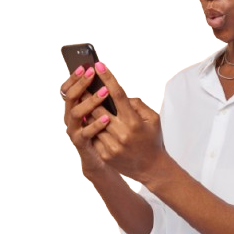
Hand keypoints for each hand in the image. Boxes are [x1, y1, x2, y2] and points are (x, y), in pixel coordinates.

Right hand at [60, 65, 117, 176]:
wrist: (104, 158)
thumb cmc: (105, 130)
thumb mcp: (105, 110)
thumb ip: (103, 97)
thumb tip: (108, 81)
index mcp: (75, 106)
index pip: (68, 88)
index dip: (74, 77)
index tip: (85, 65)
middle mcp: (70, 116)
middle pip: (70, 97)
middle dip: (81, 83)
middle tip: (92, 73)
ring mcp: (74, 130)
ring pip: (76, 113)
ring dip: (90, 101)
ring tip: (105, 92)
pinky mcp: (81, 143)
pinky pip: (85, 133)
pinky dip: (95, 125)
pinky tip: (106, 119)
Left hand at [93, 61, 166, 183]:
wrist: (151, 168)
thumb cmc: (153, 139)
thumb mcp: (153, 119)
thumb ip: (138, 104)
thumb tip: (124, 95)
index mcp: (134, 121)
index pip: (118, 95)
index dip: (107, 78)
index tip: (99, 65)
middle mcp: (122, 133)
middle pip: (99, 108)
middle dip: (89, 93)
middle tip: (81, 80)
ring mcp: (112, 145)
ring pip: (93, 122)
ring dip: (86, 109)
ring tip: (79, 97)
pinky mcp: (105, 155)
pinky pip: (92, 136)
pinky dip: (89, 127)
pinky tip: (85, 119)